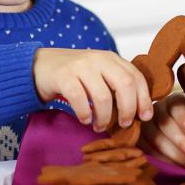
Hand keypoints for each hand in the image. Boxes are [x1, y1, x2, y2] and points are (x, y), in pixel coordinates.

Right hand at [33, 48, 153, 131]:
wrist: (40, 65)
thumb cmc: (74, 75)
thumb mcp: (99, 74)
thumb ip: (116, 85)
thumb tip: (138, 111)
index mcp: (111, 59)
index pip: (136, 77)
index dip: (144, 99)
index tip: (144, 117)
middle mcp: (98, 59)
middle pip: (124, 84)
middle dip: (128, 109)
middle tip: (124, 124)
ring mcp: (80, 66)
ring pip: (103, 96)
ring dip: (104, 117)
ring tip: (100, 126)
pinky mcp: (63, 76)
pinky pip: (80, 99)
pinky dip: (85, 114)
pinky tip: (85, 119)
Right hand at [139, 93, 184, 169]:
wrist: (175, 135)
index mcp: (174, 101)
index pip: (177, 106)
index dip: (184, 119)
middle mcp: (157, 109)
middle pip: (165, 123)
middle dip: (181, 141)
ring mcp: (145, 124)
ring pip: (155, 137)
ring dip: (173, 153)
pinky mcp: (138, 138)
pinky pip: (147, 149)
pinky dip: (162, 159)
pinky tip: (175, 167)